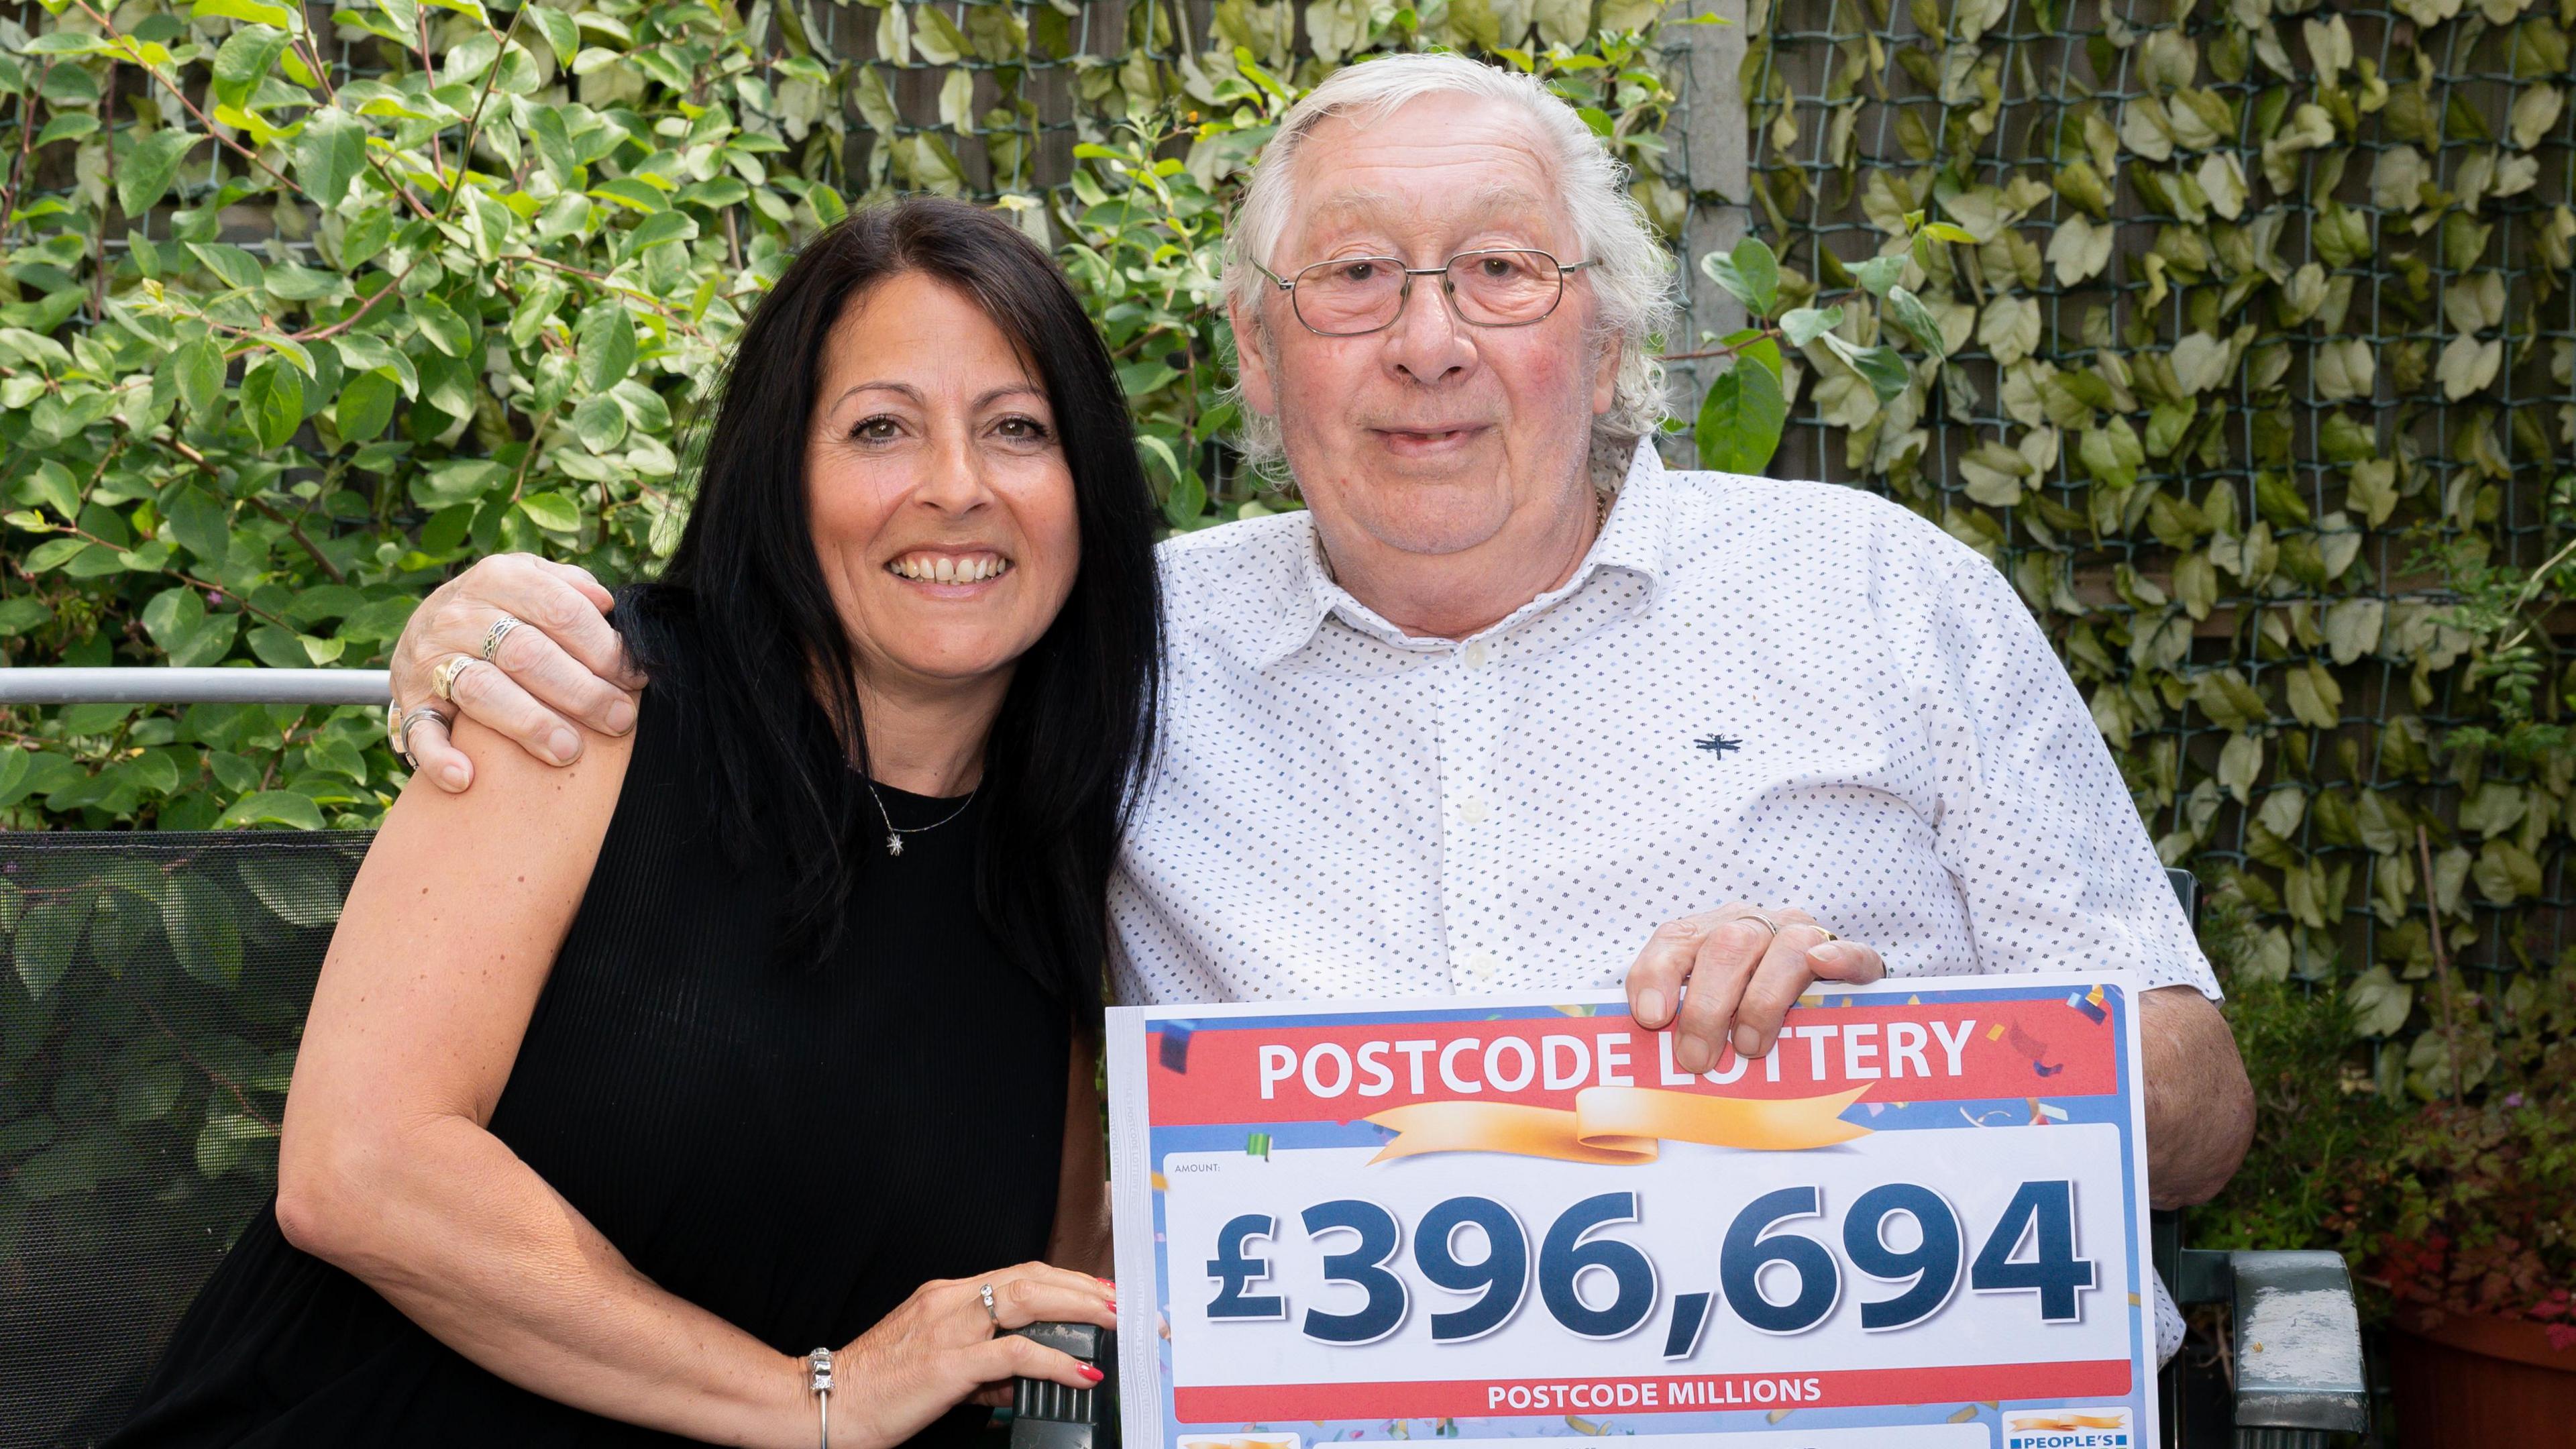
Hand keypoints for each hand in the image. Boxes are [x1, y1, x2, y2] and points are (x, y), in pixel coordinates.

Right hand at [389, 554, 644, 791]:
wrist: (423, 629)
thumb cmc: (500, 609)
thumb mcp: (530, 580)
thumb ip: (569, 586)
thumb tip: (607, 603)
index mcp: (499, 579)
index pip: (561, 611)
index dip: (604, 648)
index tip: (635, 679)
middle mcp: (461, 615)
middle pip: (527, 654)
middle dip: (581, 691)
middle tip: (618, 720)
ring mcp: (431, 659)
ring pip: (483, 689)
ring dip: (529, 723)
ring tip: (568, 751)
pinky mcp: (410, 700)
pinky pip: (421, 731)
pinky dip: (440, 757)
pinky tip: (466, 778)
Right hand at [832, 1263, 1115, 1447]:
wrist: (826, 1404)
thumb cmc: (876, 1388)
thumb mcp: (936, 1368)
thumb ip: (982, 1370)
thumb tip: (1022, 1380)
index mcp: (946, 1296)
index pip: (1019, 1274)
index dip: (1065, 1279)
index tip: (1099, 1292)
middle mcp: (949, 1301)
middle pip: (1031, 1277)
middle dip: (1083, 1287)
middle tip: (1122, 1303)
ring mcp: (948, 1329)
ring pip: (1026, 1298)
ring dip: (1078, 1308)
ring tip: (1113, 1322)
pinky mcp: (947, 1364)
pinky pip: (1013, 1353)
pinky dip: (1054, 1359)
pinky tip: (1080, 1371)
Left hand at [1625, 903, 1885, 1071]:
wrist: (1828, 995)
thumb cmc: (1749, 1014)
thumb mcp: (1708, 1014)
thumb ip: (1681, 1024)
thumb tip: (1651, 1059)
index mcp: (1712, 933)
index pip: (1676, 939)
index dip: (1657, 973)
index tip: (1651, 1017)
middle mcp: (1756, 926)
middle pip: (1727, 945)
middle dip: (1707, 1005)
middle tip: (1697, 1059)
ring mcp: (1805, 936)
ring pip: (1784, 948)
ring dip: (1762, 1001)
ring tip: (1748, 1048)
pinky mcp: (1854, 958)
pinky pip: (1852, 951)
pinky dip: (1837, 957)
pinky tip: (1822, 964)